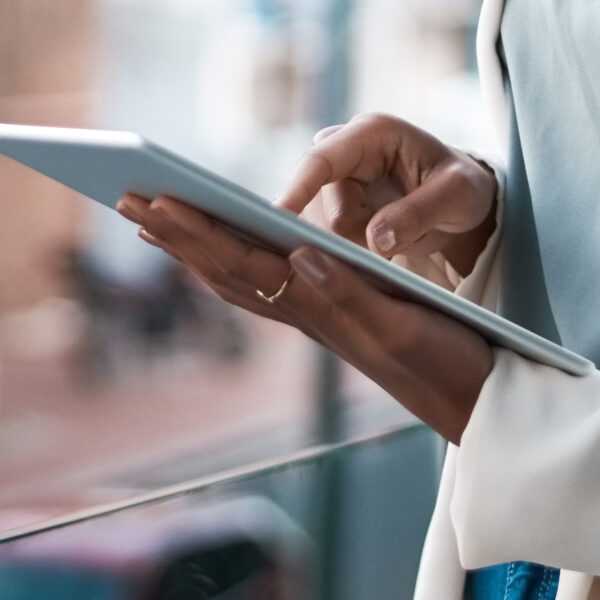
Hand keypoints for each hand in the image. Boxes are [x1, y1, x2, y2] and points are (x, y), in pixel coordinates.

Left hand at [116, 193, 494, 442]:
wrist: (475, 401)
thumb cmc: (448, 360)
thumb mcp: (404, 323)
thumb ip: (351, 293)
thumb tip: (299, 254)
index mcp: (319, 308)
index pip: (243, 262)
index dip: (197, 230)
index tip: (154, 200)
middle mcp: (307, 314)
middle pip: (224, 268)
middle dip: (174, 234)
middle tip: (124, 198)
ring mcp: (317, 319)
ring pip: (236, 279)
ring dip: (192, 247)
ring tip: (153, 221)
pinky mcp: (333, 319)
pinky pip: (265, 287)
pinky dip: (231, 263)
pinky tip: (221, 253)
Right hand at [278, 113, 498, 277]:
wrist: (458, 199)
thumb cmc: (461, 188)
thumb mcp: (457, 196)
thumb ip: (418, 213)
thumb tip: (375, 240)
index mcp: (372, 133)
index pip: (321, 160)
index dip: (296, 188)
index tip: (274, 217)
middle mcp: (343, 150)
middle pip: (320, 206)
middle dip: (354, 233)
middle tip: (398, 240)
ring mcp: (332, 179)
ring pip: (321, 229)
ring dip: (356, 245)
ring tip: (399, 236)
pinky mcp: (328, 205)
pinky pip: (324, 238)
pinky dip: (349, 252)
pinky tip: (380, 249)